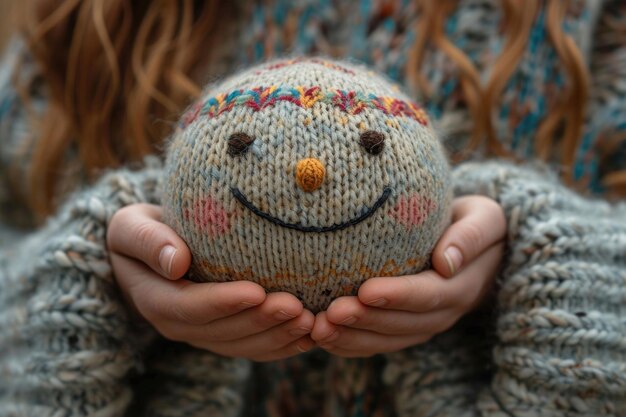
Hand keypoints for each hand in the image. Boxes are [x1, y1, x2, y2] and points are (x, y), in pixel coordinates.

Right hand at [106, 203, 314, 361]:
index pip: (189, 307)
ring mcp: (203, 334)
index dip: (223, 302)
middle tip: (297, 307)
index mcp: (155, 299)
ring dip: (277, 337)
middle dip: (261, 322)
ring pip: (243, 346)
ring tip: (310, 321)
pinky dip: (284, 345)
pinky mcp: (225, 335)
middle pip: (222, 331)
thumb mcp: (132, 226)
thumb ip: (148, 240)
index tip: (257, 290)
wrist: (153, 250)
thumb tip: (175, 262)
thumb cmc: (146, 231)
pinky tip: (311, 335)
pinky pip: (254, 348)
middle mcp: (179, 324)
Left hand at [310, 196, 505, 356]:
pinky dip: (350, 345)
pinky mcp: (405, 329)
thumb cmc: (472, 222)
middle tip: (329, 314)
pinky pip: (379, 343)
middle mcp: (444, 312)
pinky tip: (321, 338)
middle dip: (366, 322)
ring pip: (388, 340)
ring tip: (318, 330)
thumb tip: (446, 263)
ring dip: (352, 339)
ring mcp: (424, 325)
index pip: (429, 295)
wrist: (476, 246)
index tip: (365, 291)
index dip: (398, 296)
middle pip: (403, 324)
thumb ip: (470, 236)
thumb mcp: (484, 218)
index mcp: (462, 285)